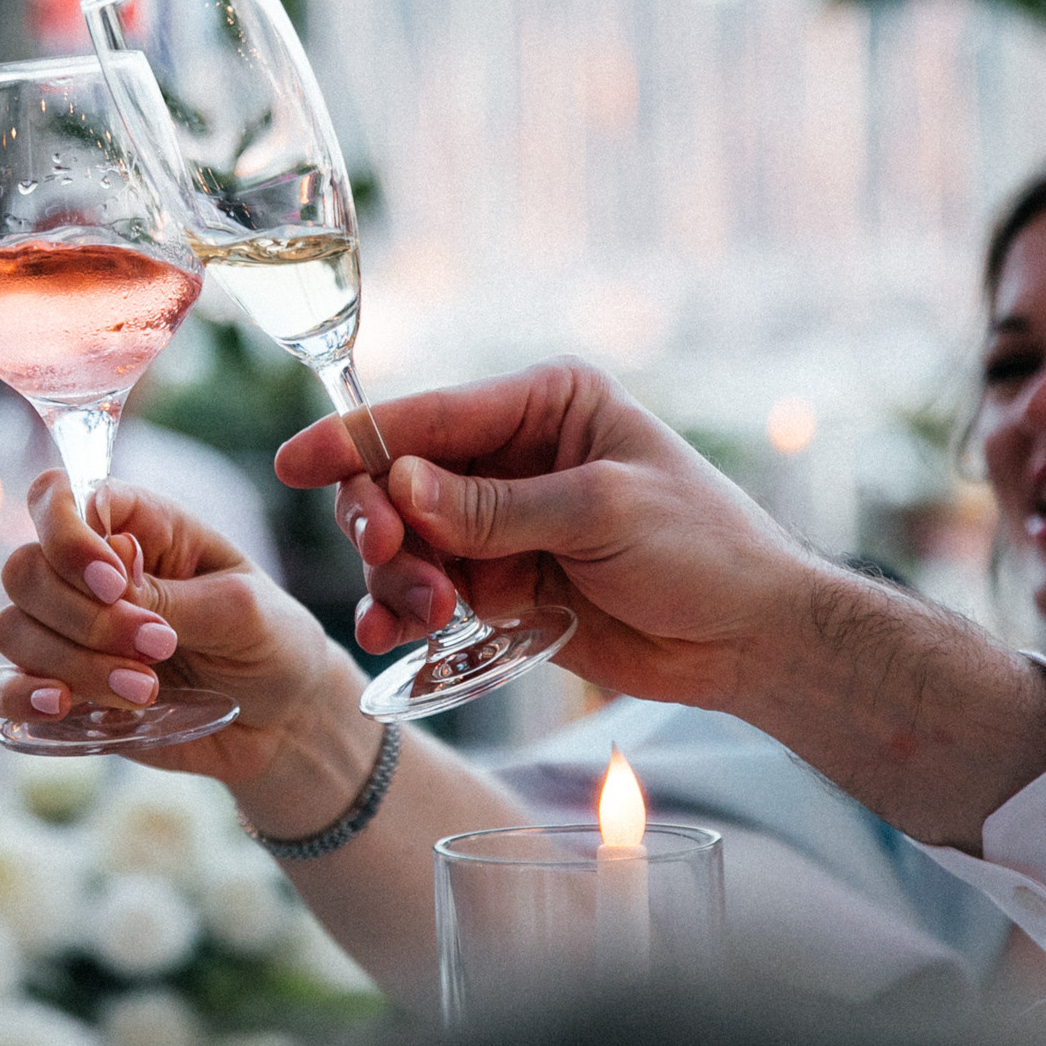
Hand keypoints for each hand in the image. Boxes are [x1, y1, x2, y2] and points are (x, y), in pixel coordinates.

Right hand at [0, 472, 349, 786]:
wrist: (283, 721)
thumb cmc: (270, 641)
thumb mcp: (243, 609)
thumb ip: (174, 596)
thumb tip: (113, 581)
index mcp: (137, 526)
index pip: (59, 498)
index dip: (69, 537)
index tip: (113, 582)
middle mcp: (89, 572)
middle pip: (25, 569)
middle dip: (82, 617)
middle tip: (158, 648)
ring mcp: (69, 632)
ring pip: (13, 629)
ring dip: (73, 663)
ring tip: (147, 690)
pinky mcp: (62, 687)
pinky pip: (3, 687)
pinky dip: (21, 695)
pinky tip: (62, 707)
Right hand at [274, 358, 821, 710]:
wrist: (751, 641)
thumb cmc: (705, 550)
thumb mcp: (602, 513)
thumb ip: (496, 508)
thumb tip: (401, 488)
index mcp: (544, 404)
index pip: (430, 414)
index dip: (356, 439)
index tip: (294, 463)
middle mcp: (510, 454)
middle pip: (399, 476)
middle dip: (380, 520)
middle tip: (391, 561)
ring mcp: (499, 521)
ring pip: (402, 540)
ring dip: (397, 577)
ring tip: (425, 615)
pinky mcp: (498, 582)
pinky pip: (424, 589)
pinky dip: (401, 611)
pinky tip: (391, 636)